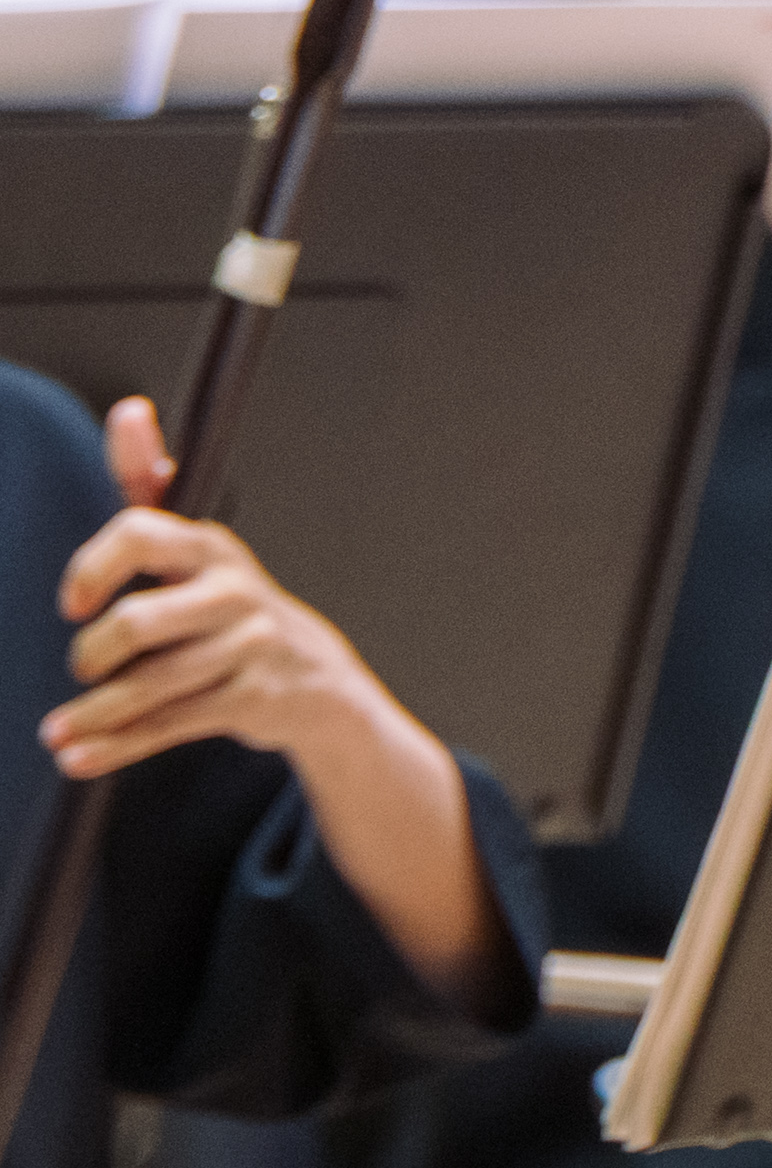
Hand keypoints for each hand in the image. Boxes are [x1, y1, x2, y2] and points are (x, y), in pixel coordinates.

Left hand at [47, 399, 393, 779]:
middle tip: (85, 663)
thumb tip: (129, 411)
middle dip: (91, 653)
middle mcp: (233, 590)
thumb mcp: (193, 549)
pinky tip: (79, 756)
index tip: (74, 602)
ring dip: (92, 715)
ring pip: (148, 684)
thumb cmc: (230, 609)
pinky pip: (168, 725)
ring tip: (59, 730)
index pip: (140, 533)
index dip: (93, 567)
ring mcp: (248, 646)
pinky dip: (116, 747)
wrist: (315, 678)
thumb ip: (149, 485)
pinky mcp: (252, 698)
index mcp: (210, 549)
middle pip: (137, 621)